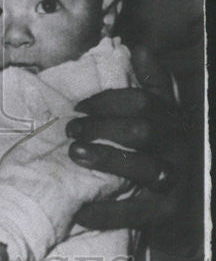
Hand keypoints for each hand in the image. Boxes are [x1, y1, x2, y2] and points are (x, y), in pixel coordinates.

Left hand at [67, 46, 201, 246]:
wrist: (188, 198)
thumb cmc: (164, 147)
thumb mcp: (165, 112)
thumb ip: (154, 82)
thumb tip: (140, 48)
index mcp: (175, 120)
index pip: (143, 102)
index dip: (108, 101)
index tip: (78, 107)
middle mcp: (180, 147)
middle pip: (142, 131)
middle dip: (102, 127)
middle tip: (71, 130)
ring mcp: (177, 180)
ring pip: (144, 167)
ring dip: (106, 159)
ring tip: (75, 154)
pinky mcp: (168, 211)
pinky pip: (135, 212)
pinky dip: (105, 212)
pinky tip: (80, 209)